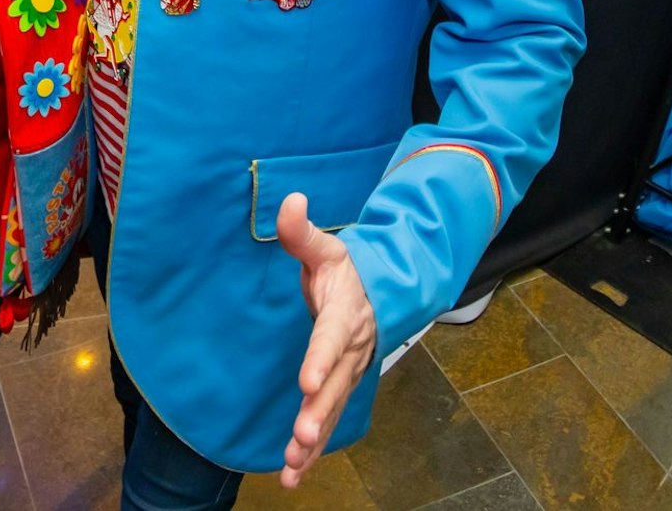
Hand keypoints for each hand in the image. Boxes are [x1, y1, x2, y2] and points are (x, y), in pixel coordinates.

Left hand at [275, 193, 376, 488]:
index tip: (306, 381)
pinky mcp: (342, 388)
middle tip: (301, 437)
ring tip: (293, 466)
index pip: (332, 337)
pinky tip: (293, 472)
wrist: (380, 291)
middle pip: (336, 384)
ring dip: (314, 441)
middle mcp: (351, 349)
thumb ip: (302, 230)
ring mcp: (350, 372)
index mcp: (345, 313)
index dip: (321, 358)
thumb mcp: (326, 246)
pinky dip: (313, 449)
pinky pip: (329, 419)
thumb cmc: (345, 268)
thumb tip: (291, 200)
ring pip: (333, 410)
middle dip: (319, 412)